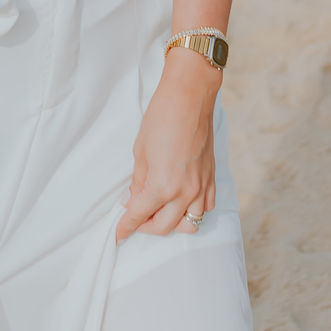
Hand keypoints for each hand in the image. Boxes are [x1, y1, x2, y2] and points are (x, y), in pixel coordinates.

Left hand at [115, 47, 218, 241]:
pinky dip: (193, 211)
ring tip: (158, 212)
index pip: (140, 215)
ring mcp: (202, 186)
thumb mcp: (141, 150)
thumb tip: (133, 199)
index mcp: (163, 186)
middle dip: (146, 227)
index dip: (126, 227)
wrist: (190, 95)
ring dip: (172, 223)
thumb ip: (138, 180)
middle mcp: (185, 192)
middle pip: (165, 227)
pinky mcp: (211, 177)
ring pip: (190, 223)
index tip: (118, 234)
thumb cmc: (162, 117)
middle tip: (135, 219)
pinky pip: (206, 207)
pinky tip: (181, 201)